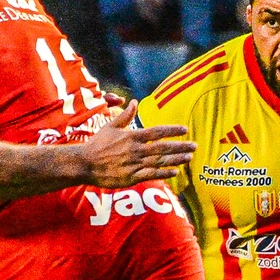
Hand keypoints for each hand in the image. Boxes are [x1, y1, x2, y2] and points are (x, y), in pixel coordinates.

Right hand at [79, 102, 195, 185]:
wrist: (84, 164)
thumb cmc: (97, 144)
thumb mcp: (110, 126)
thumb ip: (125, 116)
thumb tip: (134, 102)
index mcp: (132, 136)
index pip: (157, 131)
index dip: (172, 130)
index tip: (185, 129)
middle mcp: (136, 150)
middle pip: (163, 147)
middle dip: (180, 146)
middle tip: (194, 145)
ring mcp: (134, 164)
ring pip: (160, 161)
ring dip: (176, 159)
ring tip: (189, 157)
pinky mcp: (131, 177)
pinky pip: (151, 175)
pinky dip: (164, 173)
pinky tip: (175, 172)